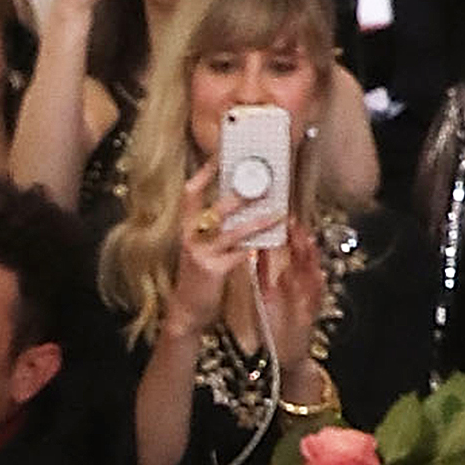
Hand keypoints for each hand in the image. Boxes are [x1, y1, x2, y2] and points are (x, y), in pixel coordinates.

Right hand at [162, 161, 286, 337]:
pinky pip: (239, 254)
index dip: (206, 173)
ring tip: (278, 212)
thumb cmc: (199, 275)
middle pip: (212, 208)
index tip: (222, 155)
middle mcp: (190, 237)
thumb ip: (215, 226)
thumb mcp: (201, 246)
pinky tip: (271, 240)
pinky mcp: (212, 270)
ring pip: (231, 231)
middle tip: (262, 182)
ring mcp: (200, 253)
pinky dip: (256, 246)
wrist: (187, 309)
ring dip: (257, 221)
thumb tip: (238, 202)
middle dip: (238, 194)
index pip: (191, 192)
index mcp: (187, 227)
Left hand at [256, 221, 328, 369]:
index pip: (290, 254)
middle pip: (303, 261)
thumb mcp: (267, 294)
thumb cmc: (277, 322)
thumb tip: (256, 249)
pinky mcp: (309, 317)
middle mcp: (300, 289)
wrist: (285, 355)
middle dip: (301, 242)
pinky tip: (318, 276)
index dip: (289, 237)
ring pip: (311, 277)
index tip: (285, 219)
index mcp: (289, 282)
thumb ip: (265, 272)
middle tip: (296, 224)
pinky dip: (317, 288)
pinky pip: (314, 301)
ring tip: (308, 243)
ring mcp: (307, 302)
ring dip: (311, 260)